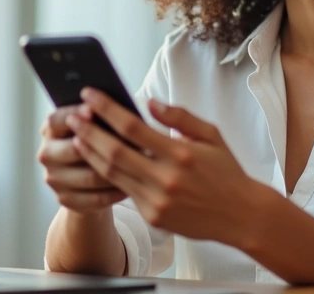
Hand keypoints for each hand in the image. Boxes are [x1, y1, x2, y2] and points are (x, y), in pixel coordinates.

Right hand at [37, 105, 126, 212]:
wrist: (86, 179)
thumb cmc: (96, 141)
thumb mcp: (94, 125)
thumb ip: (99, 116)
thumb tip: (119, 107)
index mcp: (50, 130)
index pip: (55, 120)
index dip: (73, 113)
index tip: (93, 109)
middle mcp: (47, 154)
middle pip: (72, 149)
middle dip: (102, 145)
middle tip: (130, 143)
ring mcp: (54, 179)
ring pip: (89, 176)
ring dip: (116, 172)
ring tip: (138, 165)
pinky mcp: (65, 199)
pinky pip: (95, 198)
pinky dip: (115, 192)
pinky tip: (132, 186)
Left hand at [68, 88, 274, 247]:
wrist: (241, 216)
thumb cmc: (227, 172)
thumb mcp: (211, 135)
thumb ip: (180, 117)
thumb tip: (149, 103)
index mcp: (181, 154)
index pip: (133, 127)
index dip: (107, 110)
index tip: (90, 96)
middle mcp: (166, 179)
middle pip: (114, 152)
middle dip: (89, 131)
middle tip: (72, 115)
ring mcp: (158, 201)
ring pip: (113, 174)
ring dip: (91, 154)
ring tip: (77, 136)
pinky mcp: (154, 217)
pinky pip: (124, 192)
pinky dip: (108, 176)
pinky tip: (98, 161)